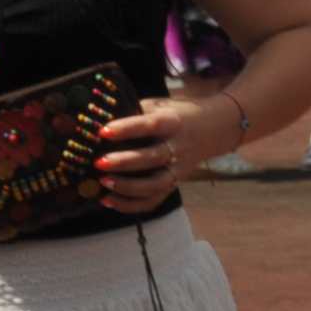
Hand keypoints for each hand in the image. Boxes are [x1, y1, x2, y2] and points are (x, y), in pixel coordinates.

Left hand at [94, 91, 242, 210]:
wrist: (213, 128)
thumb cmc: (176, 115)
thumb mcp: (160, 106)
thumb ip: (135, 113)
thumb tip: (97, 121)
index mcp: (173, 122)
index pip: (151, 125)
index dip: (127, 129)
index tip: (103, 132)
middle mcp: (179, 147)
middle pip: (154, 157)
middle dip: (125, 162)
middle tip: (99, 163)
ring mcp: (179, 169)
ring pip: (156, 184)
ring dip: (128, 187)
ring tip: (103, 183)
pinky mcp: (175, 183)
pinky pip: (154, 200)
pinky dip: (131, 205)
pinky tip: (108, 200)